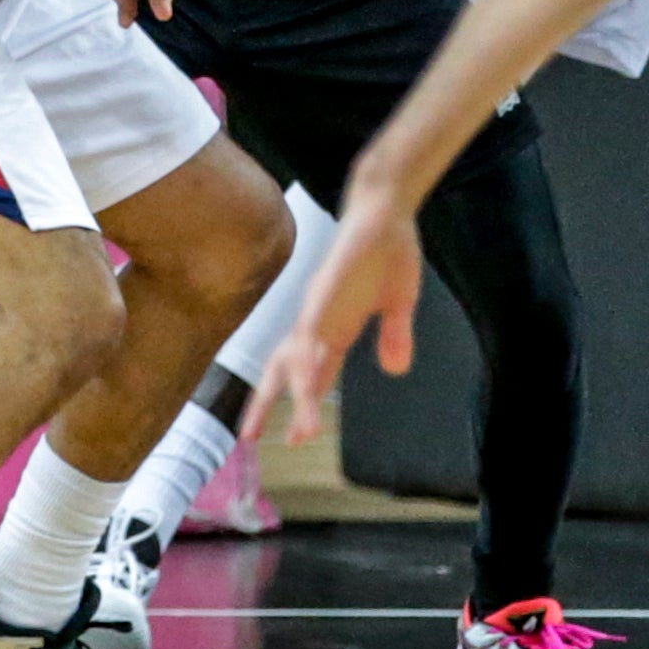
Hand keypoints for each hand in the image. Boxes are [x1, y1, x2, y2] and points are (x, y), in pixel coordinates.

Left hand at [240, 183, 423, 446]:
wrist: (386, 209)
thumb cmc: (388, 252)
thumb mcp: (399, 303)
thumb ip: (396, 336)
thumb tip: (396, 371)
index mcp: (335, 327)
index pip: (311, 373)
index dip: (303, 405)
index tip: (295, 438)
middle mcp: (319, 321)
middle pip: (285, 369)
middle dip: (266, 403)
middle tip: (249, 439)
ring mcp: (321, 305)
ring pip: (299, 356)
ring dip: (297, 394)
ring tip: (299, 430)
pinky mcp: (329, 287)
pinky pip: (315, 327)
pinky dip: (310, 356)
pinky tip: (309, 380)